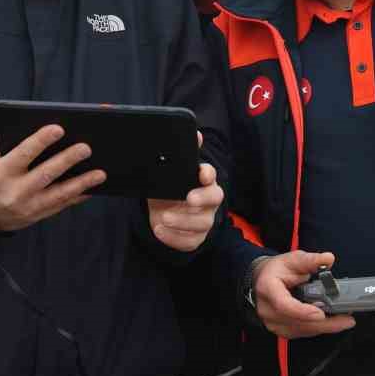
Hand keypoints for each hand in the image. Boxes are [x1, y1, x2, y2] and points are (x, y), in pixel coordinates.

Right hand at [0, 94, 105, 231]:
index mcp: (1, 172)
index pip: (23, 153)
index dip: (40, 141)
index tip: (58, 128)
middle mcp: (15, 191)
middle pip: (45, 174)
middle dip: (67, 160)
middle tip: (86, 148)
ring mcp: (28, 206)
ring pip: (58, 194)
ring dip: (81, 183)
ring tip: (100, 173)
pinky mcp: (38, 215)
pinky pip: (62, 205)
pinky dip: (78, 196)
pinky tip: (93, 187)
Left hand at [147, 132, 222, 251]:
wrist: (162, 212)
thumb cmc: (170, 189)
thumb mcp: (171, 173)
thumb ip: (182, 155)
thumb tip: (196, 133)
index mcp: (203, 182)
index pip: (211, 175)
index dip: (208, 174)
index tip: (201, 172)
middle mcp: (208, 201)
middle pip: (215, 198)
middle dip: (202, 198)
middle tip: (188, 198)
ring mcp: (204, 220)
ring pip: (202, 223)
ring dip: (182, 221)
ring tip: (163, 217)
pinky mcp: (195, 237)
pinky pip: (190, 241)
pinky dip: (174, 237)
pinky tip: (159, 230)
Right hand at [251, 251, 355, 339]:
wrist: (264, 279)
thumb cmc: (278, 270)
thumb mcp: (293, 259)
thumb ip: (311, 260)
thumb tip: (328, 259)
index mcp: (268, 289)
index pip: (284, 305)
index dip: (303, 311)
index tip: (321, 313)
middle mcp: (268, 309)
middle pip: (297, 322)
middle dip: (324, 323)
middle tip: (346, 319)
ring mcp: (273, 322)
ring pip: (302, 330)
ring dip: (325, 327)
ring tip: (344, 320)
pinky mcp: (281, 329)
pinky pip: (303, 333)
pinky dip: (318, 328)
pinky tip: (332, 323)